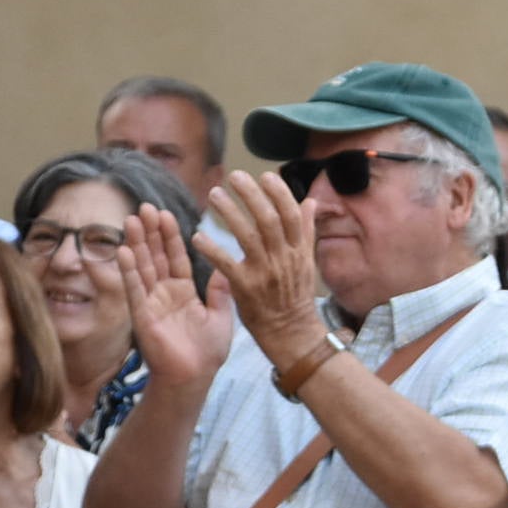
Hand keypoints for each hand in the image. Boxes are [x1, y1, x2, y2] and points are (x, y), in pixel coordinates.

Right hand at [115, 203, 236, 390]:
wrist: (194, 378)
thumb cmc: (207, 352)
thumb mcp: (221, 316)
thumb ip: (221, 291)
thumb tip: (229, 266)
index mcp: (184, 292)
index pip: (176, 258)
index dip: (170, 237)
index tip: (166, 214)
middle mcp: (164, 293)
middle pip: (155, 257)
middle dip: (150, 233)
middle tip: (144, 206)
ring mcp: (151, 303)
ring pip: (142, 267)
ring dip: (136, 244)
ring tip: (132, 219)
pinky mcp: (142, 315)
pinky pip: (135, 289)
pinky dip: (129, 270)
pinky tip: (124, 250)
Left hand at [197, 171, 329, 365]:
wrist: (291, 332)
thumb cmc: (295, 295)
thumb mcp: (307, 261)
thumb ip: (306, 230)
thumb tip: (309, 201)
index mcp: (299, 250)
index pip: (291, 215)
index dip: (278, 193)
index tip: (265, 175)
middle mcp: (283, 258)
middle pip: (268, 219)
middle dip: (251, 195)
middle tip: (234, 176)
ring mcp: (265, 273)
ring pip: (247, 236)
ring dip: (229, 213)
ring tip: (214, 195)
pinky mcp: (246, 287)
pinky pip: (226, 264)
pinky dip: (212, 249)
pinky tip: (198, 236)